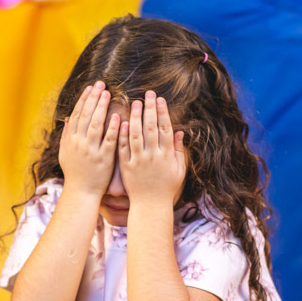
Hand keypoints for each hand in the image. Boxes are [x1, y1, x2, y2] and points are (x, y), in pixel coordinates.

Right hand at [59, 81, 120, 197]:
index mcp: (71, 139)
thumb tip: (67, 118)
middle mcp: (79, 143)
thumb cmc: (75, 173)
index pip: (77, 114)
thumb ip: (66, 135)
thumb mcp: (65, 153)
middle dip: (93, 98)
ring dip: (101, 108)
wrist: (81, 192)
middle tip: (101, 84)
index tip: (91, 87)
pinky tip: (117, 116)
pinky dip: (112, 128)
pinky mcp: (103, 159)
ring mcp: (91, 150)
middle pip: (86, 115)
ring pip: (95, 124)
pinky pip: (108, 141)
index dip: (84, 99)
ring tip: (107, 94)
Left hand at [119, 90, 185, 207]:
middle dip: (149, 109)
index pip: (165, 129)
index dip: (162, 112)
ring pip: (135, 135)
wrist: (150, 206)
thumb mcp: (179, 170)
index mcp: (166, 155)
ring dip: (135, 117)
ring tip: (135, 103)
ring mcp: (138, 161)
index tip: (159, 99)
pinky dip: (122, 134)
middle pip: (150, 128)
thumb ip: (179, 150)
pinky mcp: (126, 166)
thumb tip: (180, 132)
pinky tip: (121, 121)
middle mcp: (152, 156)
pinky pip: (123, 148)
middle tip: (147, 94)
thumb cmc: (167, 188)